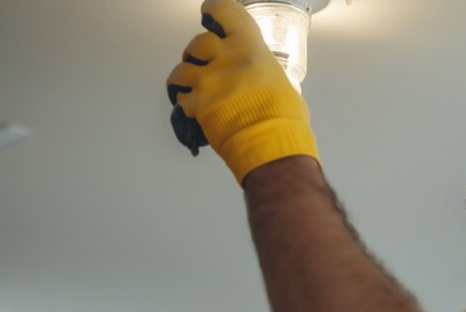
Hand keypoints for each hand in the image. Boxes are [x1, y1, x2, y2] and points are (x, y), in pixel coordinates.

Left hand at [167, 0, 319, 184]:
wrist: (271, 144)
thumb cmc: (284, 117)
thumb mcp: (281, 81)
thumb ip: (262, 70)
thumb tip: (260, 75)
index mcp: (249, 47)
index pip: (224, 12)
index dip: (213, 10)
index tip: (209, 13)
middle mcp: (225, 58)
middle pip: (198, 42)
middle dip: (197, 52)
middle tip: (201, 60)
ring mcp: (208, 81)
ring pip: (181, 70)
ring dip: (184, 78)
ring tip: (190, 87)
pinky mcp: (196, 105)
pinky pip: (181, 99)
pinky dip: (185, 103)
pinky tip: (193, 109)